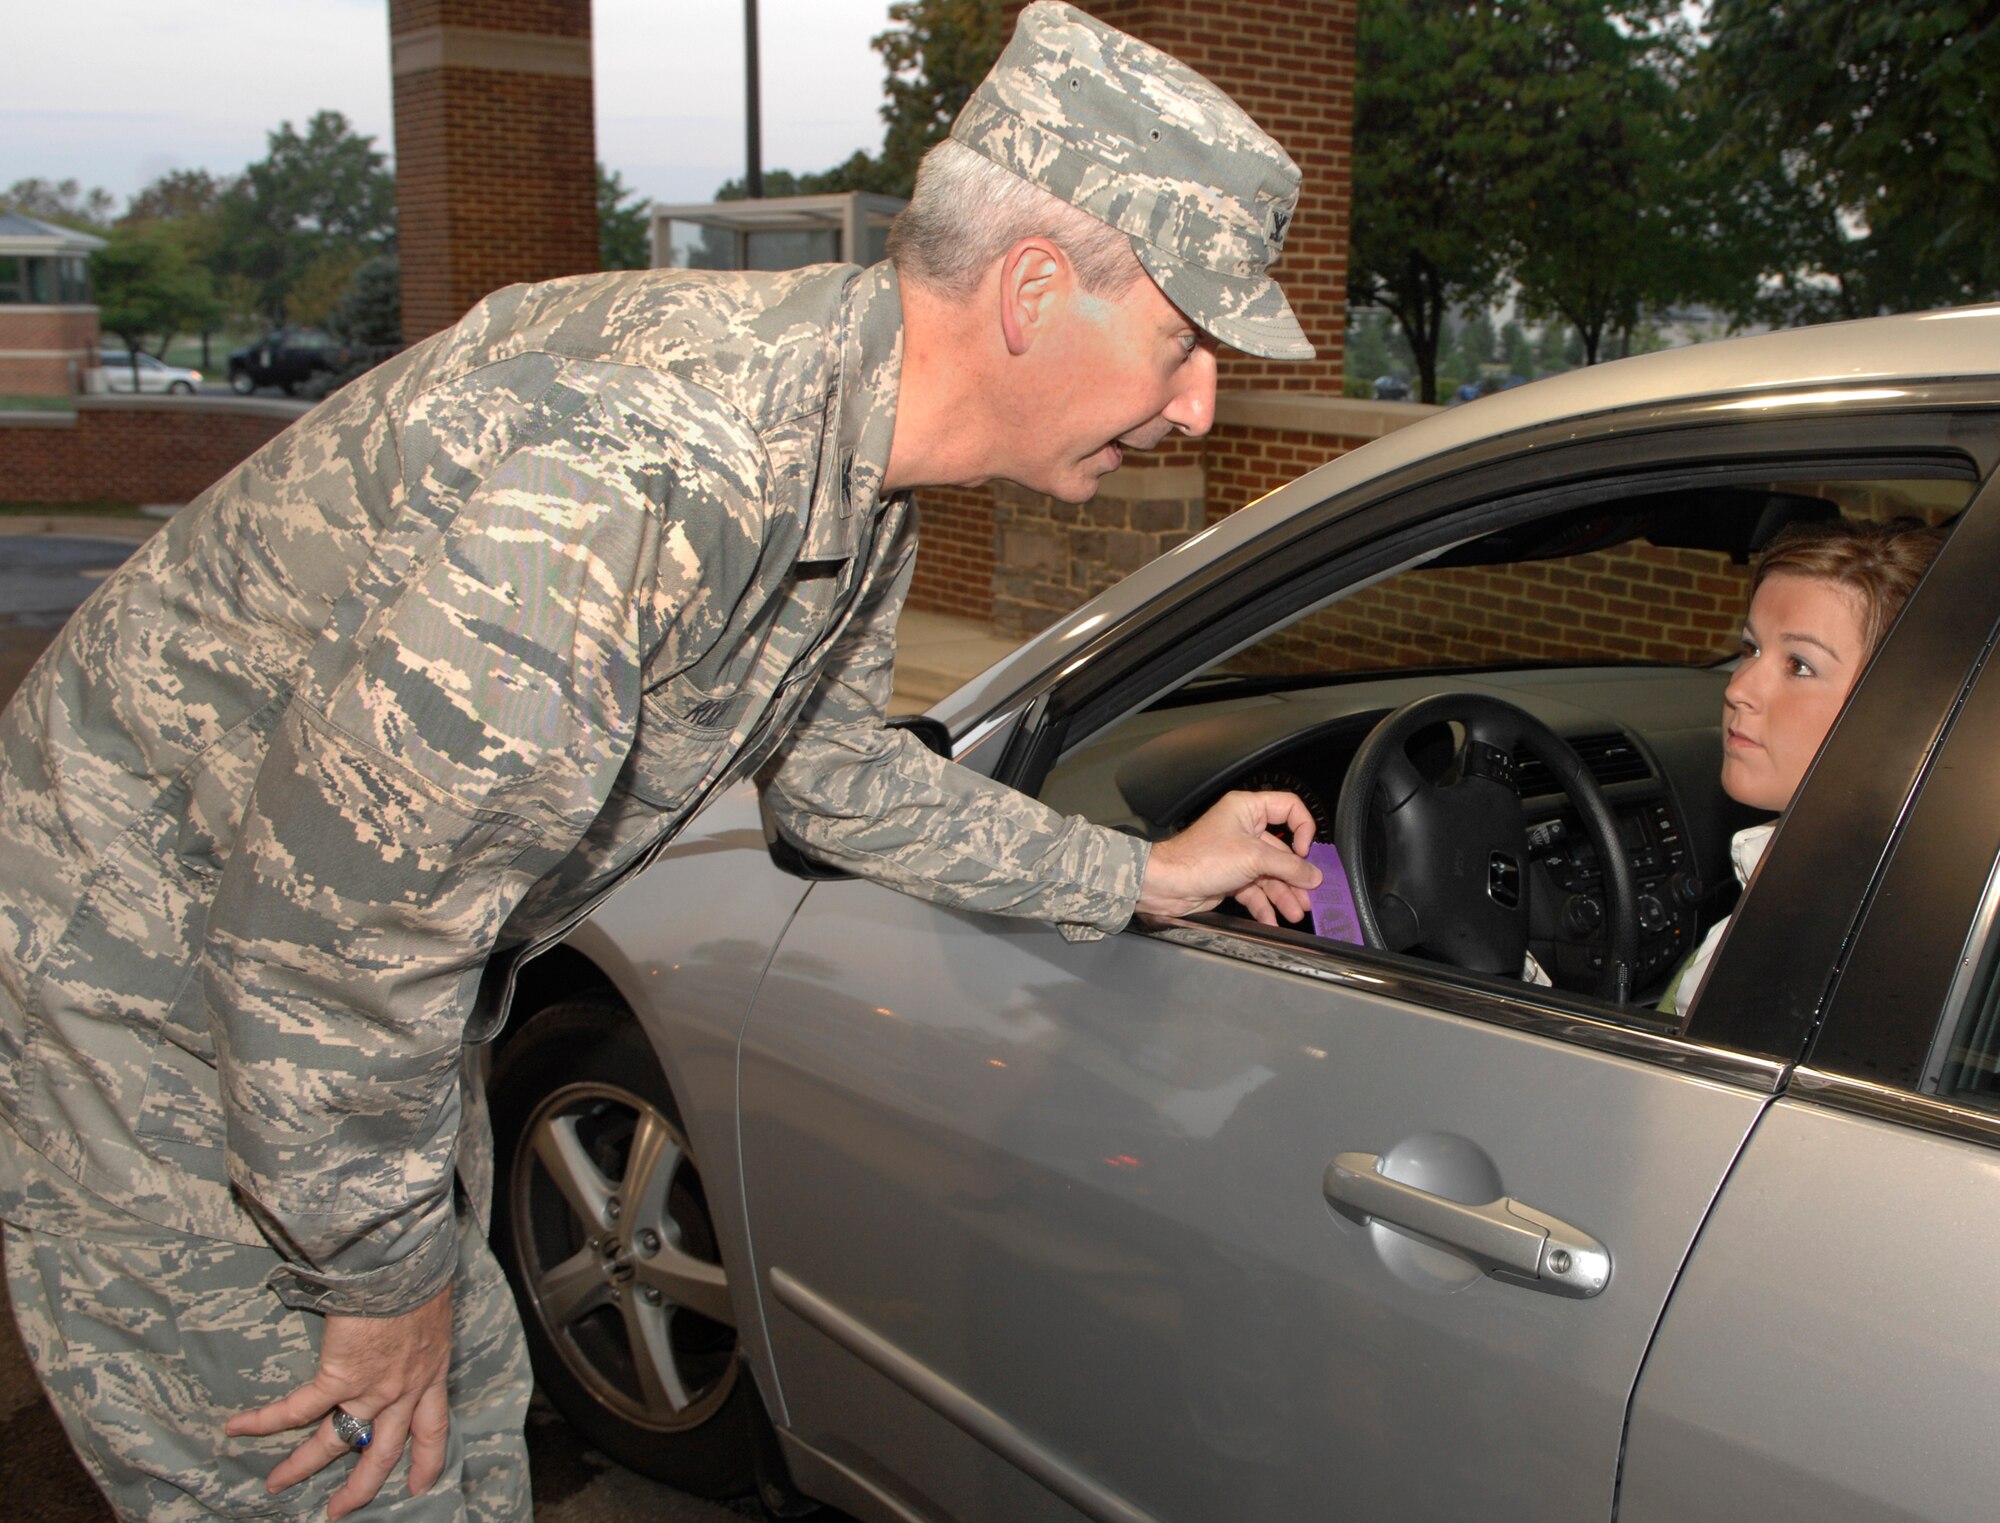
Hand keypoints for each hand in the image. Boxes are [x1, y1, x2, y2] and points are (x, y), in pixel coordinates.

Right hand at [225, 1284, 453, 1519]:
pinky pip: (296, 1409)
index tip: (420, 1485)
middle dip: (362, 1487)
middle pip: (383, 1453)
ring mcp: (372, 1388)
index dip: (427, 1461)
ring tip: (275, 1483)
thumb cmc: (421, 1273)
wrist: (407, 1264)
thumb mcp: (432, 1308)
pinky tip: (238, 1427)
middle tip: (341, 1510)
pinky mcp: (339, 1376)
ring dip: (301, 1465)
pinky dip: (265, 1420)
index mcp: (431, 1373)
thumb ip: (417, 1328)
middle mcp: (405, 1390)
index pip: (433, 1428)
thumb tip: (404, 1317)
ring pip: (334, 1442)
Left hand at [1136, 789, 1321, 925]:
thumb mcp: (1254, 858)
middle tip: (1309, 894)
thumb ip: (1289, 867)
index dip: (1303, 828)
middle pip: (1282, 850)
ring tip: (1296, 912)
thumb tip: (1313, 875)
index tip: (1305, 852)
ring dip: (1284, 895)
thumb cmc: (1200, 858)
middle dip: (1295, 876)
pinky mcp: (1231, 877)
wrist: (1167, 885)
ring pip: (1270, 874)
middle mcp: (1243, 828)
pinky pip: (1255, 890)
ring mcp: (1238, 854)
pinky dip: (1264, 905)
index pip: (1288, 808)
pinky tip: (1273, 920)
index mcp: (1247, 809)